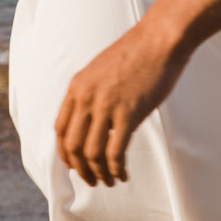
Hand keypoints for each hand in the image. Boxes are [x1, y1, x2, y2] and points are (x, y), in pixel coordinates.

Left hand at [54, 19, 189, 185]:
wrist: (160, 39)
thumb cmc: (137, 53)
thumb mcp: (102, 70)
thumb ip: (93, 93)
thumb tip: (95, 122)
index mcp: (77, 86)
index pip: (60, 129)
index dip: (64, 153)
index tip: (74, 166)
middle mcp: (86, 97)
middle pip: (72, 146)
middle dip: (81, 170)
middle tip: (92, 181)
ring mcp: (106, 106)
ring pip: (92, 153)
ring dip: (99, 173)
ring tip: (110, 181)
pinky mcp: (128, 113)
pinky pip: (115, 152)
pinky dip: (116, 169)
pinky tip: (123, 174)